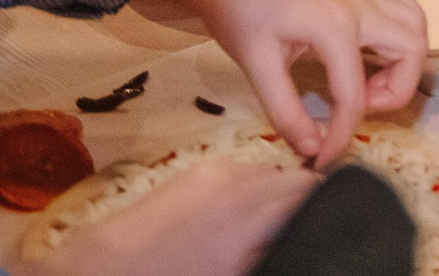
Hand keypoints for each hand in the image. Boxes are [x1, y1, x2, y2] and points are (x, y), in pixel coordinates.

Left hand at [20, 157, 314, 275]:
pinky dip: (250, 195)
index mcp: (253, 216)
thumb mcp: (237, 273)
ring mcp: (215, 173)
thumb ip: (274, 252)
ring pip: (269, 175)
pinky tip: (237, 224)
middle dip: (308, 204)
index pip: (317, 195)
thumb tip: (299, 241)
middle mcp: (240, 183)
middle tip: (307, 231)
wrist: (101, 271)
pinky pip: (241, 176)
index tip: (336, 226)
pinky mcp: (194, 172)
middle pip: (297, 181)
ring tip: (270, 231)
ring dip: (279, 198)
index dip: (333, 209)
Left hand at [129, 0, 426, 167]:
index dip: (342, 135)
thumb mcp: (256, 65)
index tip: (322, 160)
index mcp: (336, 28)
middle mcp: (359, 9)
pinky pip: (399, 4)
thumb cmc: (239, 11)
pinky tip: (377, 47)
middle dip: (395, 90)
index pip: (354, 95)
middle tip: (356, 107)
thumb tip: (310, 150)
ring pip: (414, 24)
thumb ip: (285, 111)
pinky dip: (402, 29)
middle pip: (411, 50)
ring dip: (405, 60)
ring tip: (370, 82)